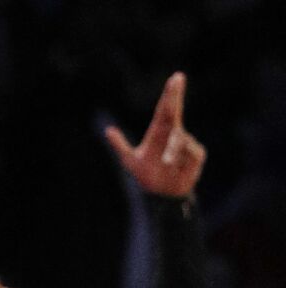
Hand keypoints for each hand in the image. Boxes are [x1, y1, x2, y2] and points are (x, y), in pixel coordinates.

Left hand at [104, 72, 205, 198]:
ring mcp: (186, 143)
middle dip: (175, 95)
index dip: (170, 94)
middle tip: (177, 79)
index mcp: (160, 131)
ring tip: (166, 162)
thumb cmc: (147, 174)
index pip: (165, 109)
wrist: (161, 194)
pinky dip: (182, 160)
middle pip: (174, 111)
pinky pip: (190, 152)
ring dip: (173, 150)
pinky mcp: (196, 154)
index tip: (176, 77)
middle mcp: (174, 133)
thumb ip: (120, 145)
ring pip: (180, 139)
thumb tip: (107, 130)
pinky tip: (178, 168)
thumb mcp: (130, 161)